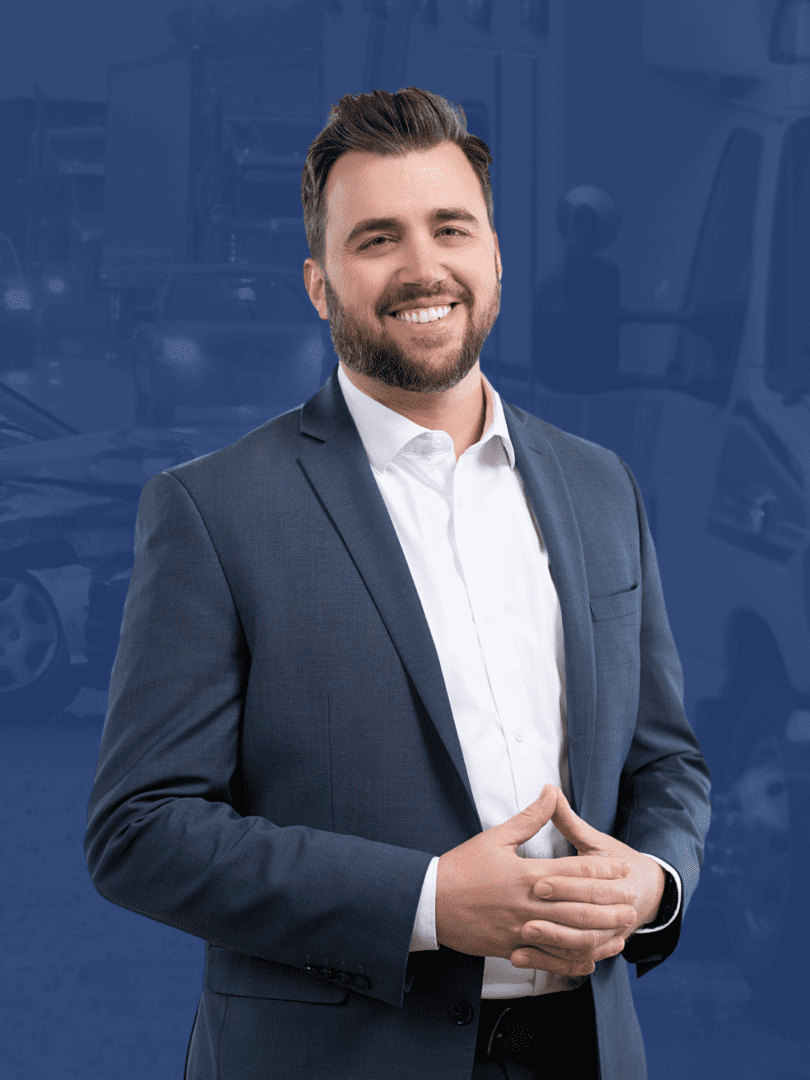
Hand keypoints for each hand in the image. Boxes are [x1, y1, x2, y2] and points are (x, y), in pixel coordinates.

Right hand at [435, 785, 637, 977]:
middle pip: (580, 905)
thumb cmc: (462, 867)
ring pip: (570, 935)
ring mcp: (521, 929)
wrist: (430, 902)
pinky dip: (572, 959)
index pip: (574, 871)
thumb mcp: (495, 837)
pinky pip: (549, 957)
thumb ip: (529, 818)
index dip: (602, 869)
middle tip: (632, 901)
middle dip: (610, 904)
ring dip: (599, 933)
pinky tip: (589, 958)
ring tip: (620, 929)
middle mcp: (529, 904)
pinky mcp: (512, 948)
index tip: (621, 868)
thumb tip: (551, 791)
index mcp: (527, 874)